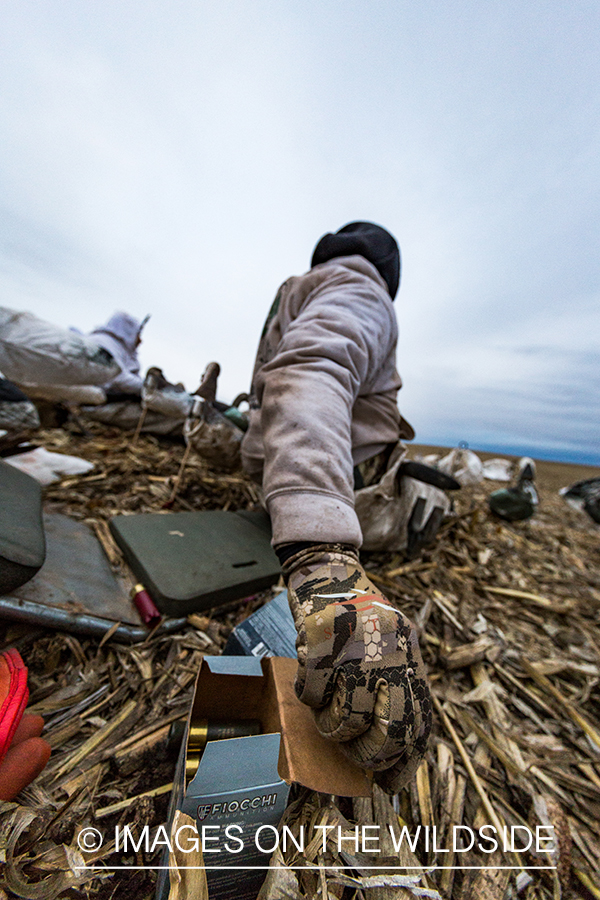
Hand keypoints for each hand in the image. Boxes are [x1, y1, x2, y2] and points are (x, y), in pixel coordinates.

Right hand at [284, 545, 430, 791]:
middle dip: (367, 754)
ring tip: (325, 710)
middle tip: (352, 751)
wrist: (331, 569)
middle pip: (386, 732)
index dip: (404, 762)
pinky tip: (308, 680)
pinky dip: (306, 694)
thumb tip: (393, 754)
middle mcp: (389, 654)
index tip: (388, 784)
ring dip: (330, 725)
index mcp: (411, 657)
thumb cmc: (361, 616)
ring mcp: (355, 649)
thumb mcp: (393, 646)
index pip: (419, 724)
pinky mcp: (320, 642)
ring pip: (344, 719)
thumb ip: (398, 688)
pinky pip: (310, 694)